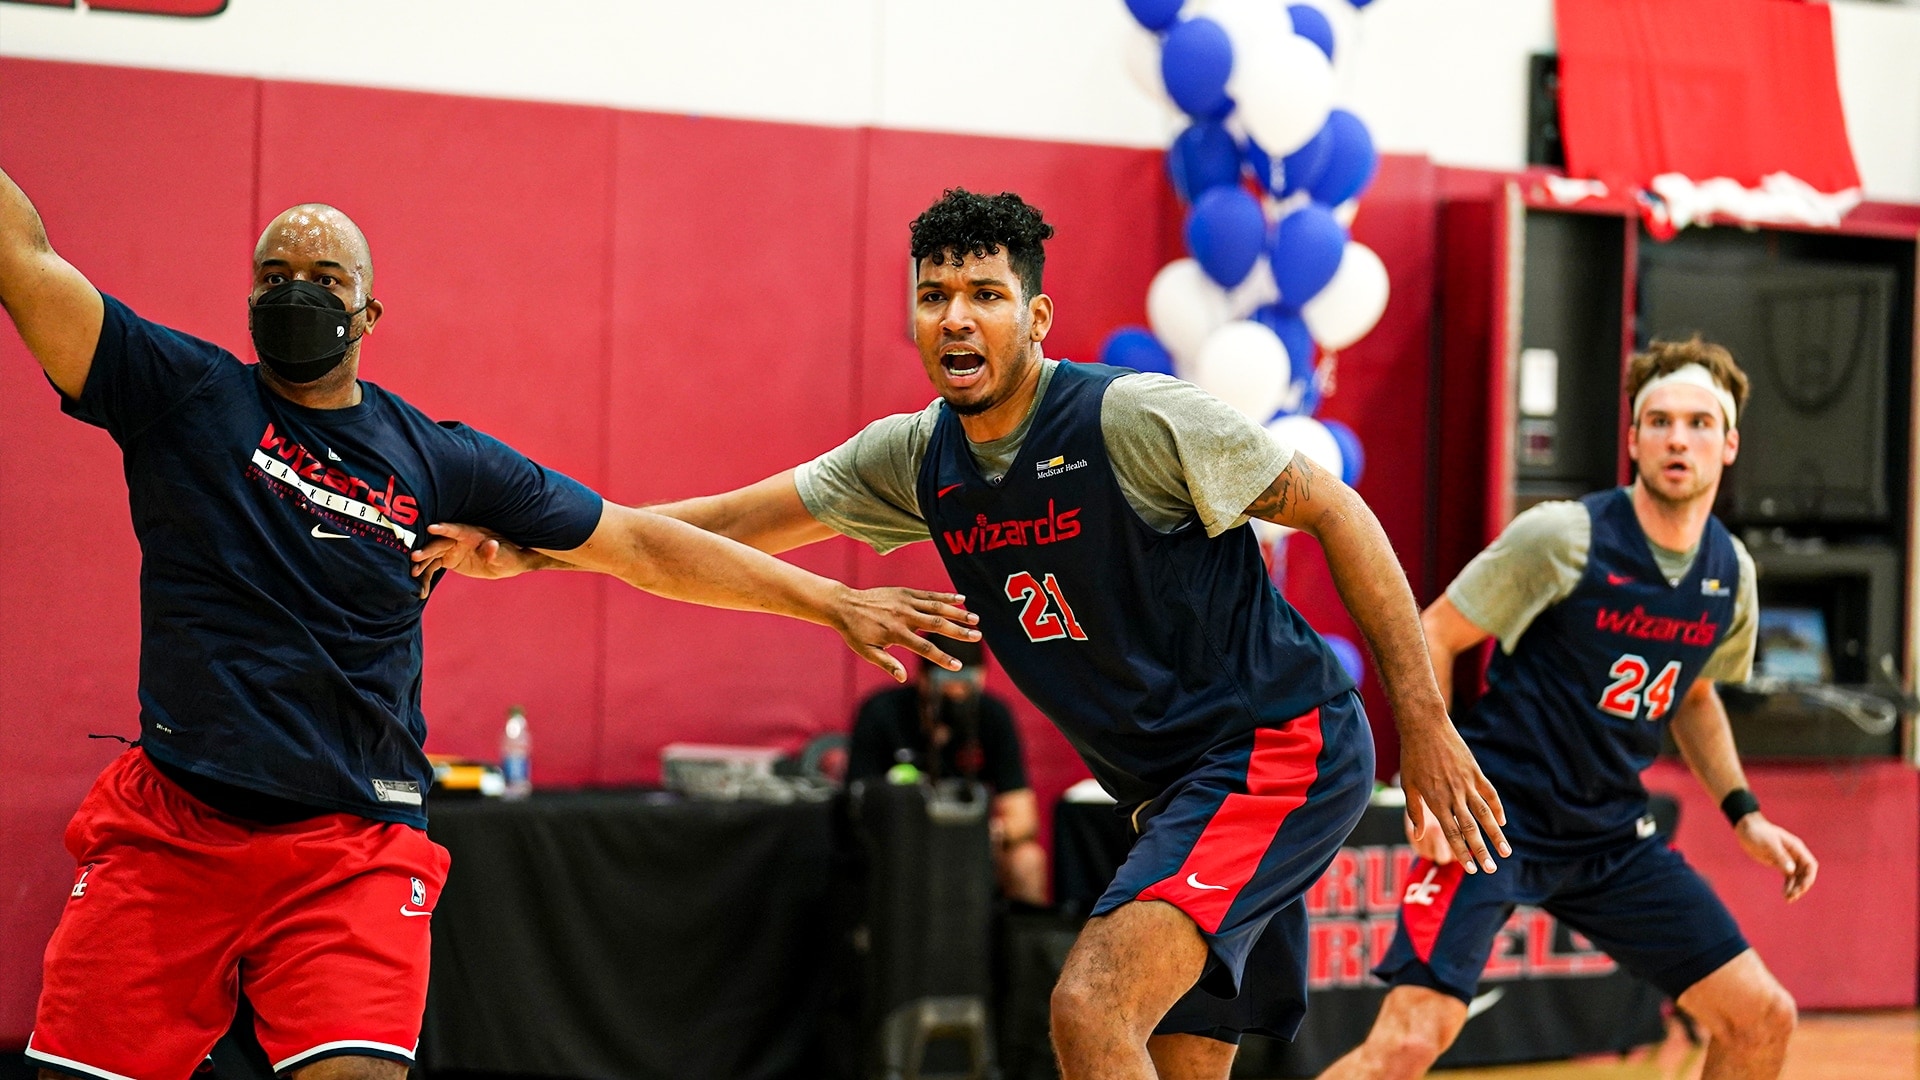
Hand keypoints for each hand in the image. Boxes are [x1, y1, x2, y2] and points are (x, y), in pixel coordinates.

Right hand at [409, 522, 536, 597]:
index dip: (444, 528)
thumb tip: (491, 546)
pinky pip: (433, 567)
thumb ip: (495, 551)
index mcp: (472, 534)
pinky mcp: (448, 559)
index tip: (431, 527)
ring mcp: (451, 549)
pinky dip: (426, 578)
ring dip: (422, 565)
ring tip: (413, 575)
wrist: (507, 563)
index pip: (456, 529)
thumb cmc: (509, 555)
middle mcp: (458, 539)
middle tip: (414, 557)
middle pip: (439, 543)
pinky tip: (421, 590)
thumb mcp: (506, 556)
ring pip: (432, 555)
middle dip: (427, 550)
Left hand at [830, 586, 980, 681]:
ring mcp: (906, 602)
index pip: (924, 648)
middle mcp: (904, 616)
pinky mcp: (906, 592)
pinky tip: (962, 599)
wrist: (844, 605)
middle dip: (958, 631)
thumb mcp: (866, 651)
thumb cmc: (855, 632)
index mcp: (896, 633)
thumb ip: (886, 663)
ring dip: (957, 612)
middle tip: (977, 636)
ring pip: (937, 607)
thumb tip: (903, 678)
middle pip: (936, 624)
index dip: (942, 658)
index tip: (958, 666)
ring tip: (976, 619)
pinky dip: (946, 596)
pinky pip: (929, 594)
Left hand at [1399, 718, 1509, 873]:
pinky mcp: (1475, 772)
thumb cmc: (1412, 757)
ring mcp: (1467, 783)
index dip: (1462, 853)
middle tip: (1492, 869)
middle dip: (1482, 851)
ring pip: (1485, 814)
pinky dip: (1497, 808)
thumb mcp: (1408, 785)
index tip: (1471, 869)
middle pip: (1471, 829)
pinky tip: (1502, 822)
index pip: (1452, 834)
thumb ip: (1414, 812)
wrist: (1425, 727)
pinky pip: (1489, 793)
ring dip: (1496, 834)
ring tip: (1506, 851)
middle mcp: (1454, 795)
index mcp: (1436, 801)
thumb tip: (1418, 835)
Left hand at [1734, 813, 1817, 902]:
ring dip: (1795, 888)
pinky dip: (1788, 886)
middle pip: (1805, 874)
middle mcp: (1795, 855)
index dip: (1809, 877)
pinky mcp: (1779, 863)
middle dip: (1801, 886)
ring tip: (1788, 899)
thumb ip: (1780, 856)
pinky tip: (1785, 895)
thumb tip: (1791, 870)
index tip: (1802, 887)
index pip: (1810, 865)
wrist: (1746, 829)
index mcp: (1796, 848)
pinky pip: (1789, 877)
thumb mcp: (1769, 844)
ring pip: (1797, 877)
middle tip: (1792, 896)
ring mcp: (1788, 860)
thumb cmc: (1758, 833)